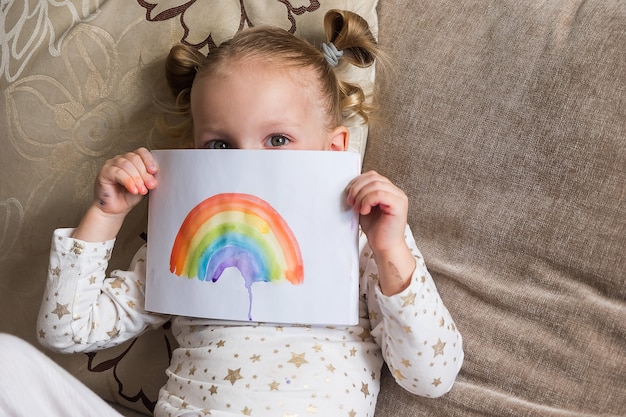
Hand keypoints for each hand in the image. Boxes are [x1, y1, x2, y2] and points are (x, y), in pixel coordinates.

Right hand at [72, 148, 157, 241]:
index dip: (149, 160)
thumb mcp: (144, 186)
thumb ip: (149, 179)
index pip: (141, 152)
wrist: (116, 209)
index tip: (154, 171)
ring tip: (141, 190)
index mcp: (132, 160)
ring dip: (136, 178)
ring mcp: (111, 164)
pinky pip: (117, 172)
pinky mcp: (104, 172)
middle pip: (134, 158)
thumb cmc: (128, 196)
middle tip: (150, 185)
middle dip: (144, 173)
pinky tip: (132, 189)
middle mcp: (121, 159)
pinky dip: (127, 181)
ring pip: (126, 165)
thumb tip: (154, 176)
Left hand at [346, 171, 414, 294]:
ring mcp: (399, 197)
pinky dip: (368, 200)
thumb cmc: (375, 230)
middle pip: (373, 177)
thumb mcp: (364, 207)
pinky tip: (364, 211)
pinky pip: (380, 194)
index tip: (348, 196)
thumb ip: (361, 195)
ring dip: (361, 196)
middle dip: (357, 188)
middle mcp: (396, 192)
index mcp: (389, 190)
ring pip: (376, 184)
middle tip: (350, 202)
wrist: (384, 247)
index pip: (372, 175)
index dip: (357, 182)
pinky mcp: (399, 205)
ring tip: (357, 209)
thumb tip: (349, 186)